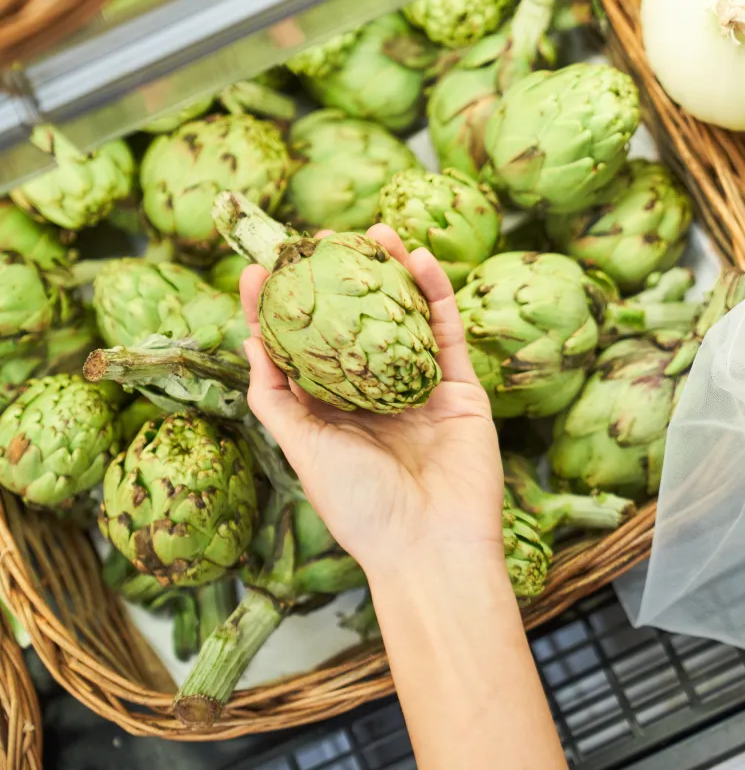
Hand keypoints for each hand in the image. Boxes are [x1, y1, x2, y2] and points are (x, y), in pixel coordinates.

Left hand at [238, 225, 502, 577]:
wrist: (431, 544)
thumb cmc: (361, 506)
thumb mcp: (304, 450)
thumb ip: (277, 399)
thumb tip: (251, 343)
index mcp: (335, 414)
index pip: (303, 350)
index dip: (280, 310)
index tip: (258, 268)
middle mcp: (377, 397)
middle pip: (357, 325)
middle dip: (341, 281)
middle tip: (322, 238)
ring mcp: (422, 390)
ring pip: (405, 319)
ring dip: (392, 274)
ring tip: (373, 232)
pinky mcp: (462, 388)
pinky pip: (447, 332)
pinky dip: (435, 293)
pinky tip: (418, 258)